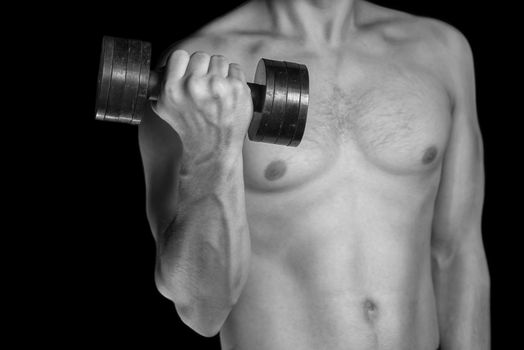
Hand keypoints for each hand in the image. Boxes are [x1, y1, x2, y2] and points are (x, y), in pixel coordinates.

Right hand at [152, 50, 252, 164]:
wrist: (212, 147)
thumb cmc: (190, 127)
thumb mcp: (164, 108)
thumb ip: (161, 86)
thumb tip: (162, 68)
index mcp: (173, 88)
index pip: (179, 55)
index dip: (185, 64)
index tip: (190, 74)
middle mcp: (195, 86)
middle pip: (201, 56)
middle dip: (204, 69)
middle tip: (205, 86)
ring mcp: (218, 86)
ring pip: (219, 60)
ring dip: (220, 72)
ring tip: (217, 91)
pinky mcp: (238, 89)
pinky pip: (236, 69)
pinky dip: (234, 78)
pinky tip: (229, 94)